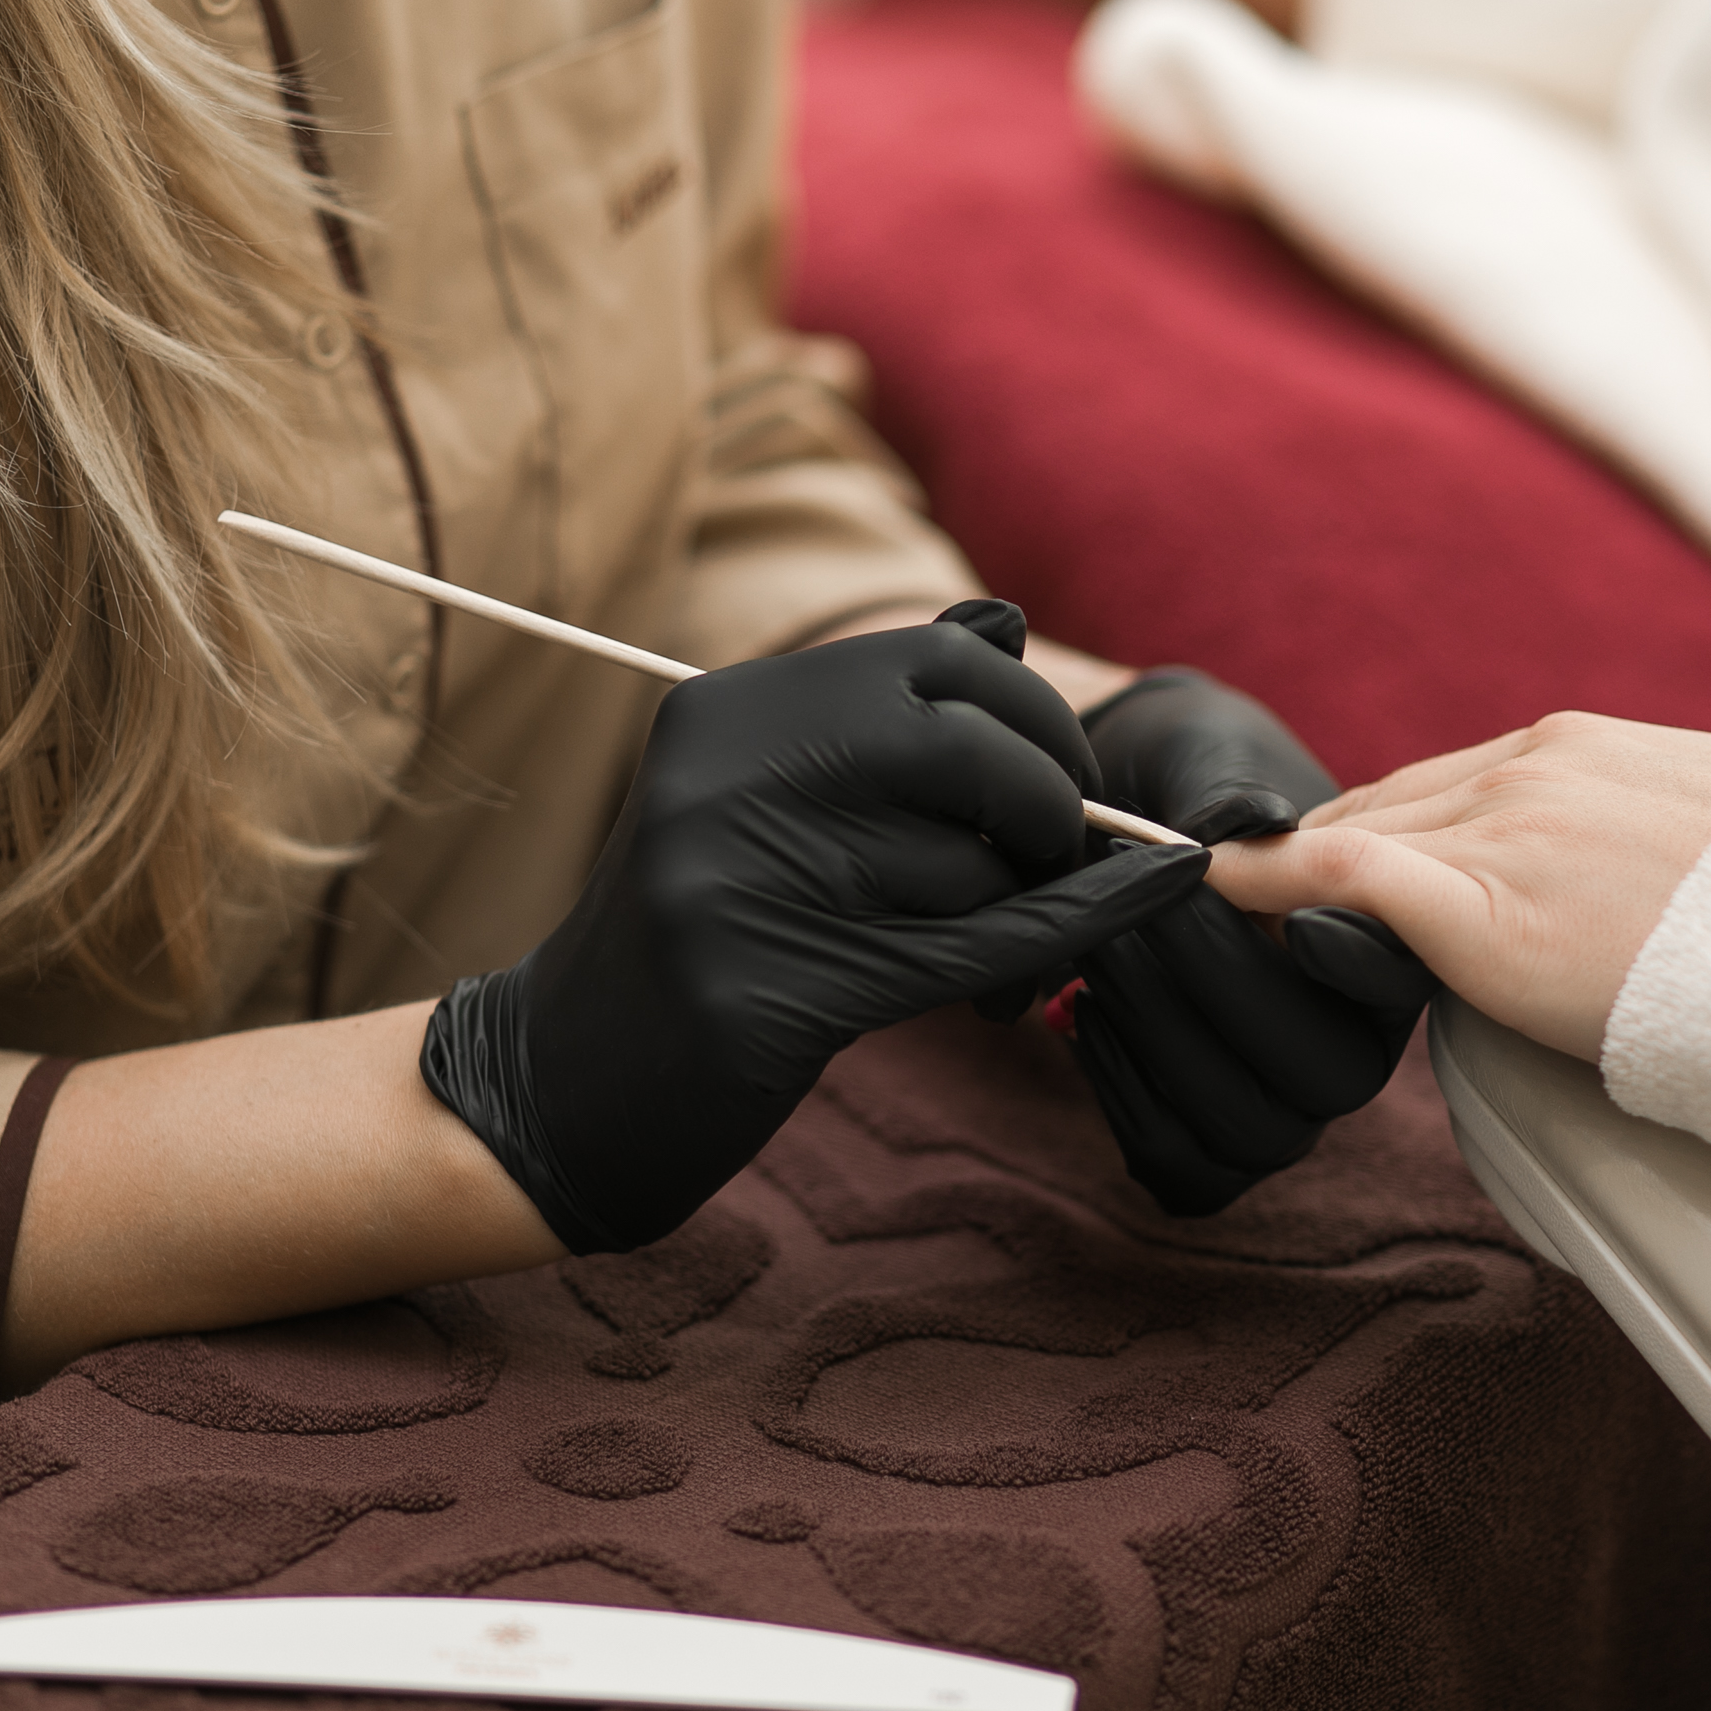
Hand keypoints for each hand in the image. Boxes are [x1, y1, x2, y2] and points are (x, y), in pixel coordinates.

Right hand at [421, 604, 1209, 1252]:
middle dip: (1055, 800)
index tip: (1059, 779)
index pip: (934, 659)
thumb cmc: (701, 938)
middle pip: (969, 746)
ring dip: (1026, 916)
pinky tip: (1150, 901)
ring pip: (974, 865)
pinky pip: (974, 949)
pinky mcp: (770, 993)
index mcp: (726, 712)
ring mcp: (738, 884)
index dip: (1031, 715)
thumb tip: (1009, 624)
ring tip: (995, 970)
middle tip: (1063, 861)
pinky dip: (1075, 930)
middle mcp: (725, 779)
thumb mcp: (766, 801)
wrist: (560, 1087)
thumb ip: (879, 718)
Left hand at [1063, 669, 1435, 1214]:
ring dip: (1160, 1035)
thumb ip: (1236, 794)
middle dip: (1218, 983)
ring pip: (1249, 1126)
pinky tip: (1083, 1010)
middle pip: (1325, 1075)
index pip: (1401, 983)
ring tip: (1098, 951)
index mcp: (1387, 953)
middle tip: (1132, 906)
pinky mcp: (1211, 1149)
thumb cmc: (1185, 786)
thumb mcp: (1210, 761)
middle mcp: (1353, 1048)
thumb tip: (1254, 822)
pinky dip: (1122, 1090)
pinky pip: (1179, 1161)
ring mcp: (1286, 1110)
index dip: (1362, 963)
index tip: (1295, 918)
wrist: (1118, 827)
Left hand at [1204, 713, 1710, 1061]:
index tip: (1339, 862)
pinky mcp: (1483, 911)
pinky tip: (1219, 896)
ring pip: (1354, 838)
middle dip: (1320, 851)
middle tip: (1255, 894)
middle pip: (1387, 807)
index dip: (1384, 830)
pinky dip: (1265, 882)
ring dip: (1286, 875)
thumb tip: (1650, 880)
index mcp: (1588, 751)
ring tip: (1221, 906)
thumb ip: (1654, 840)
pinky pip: (1340, 878)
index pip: (1452, 785)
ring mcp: (1505, 834)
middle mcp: (1534, 771)